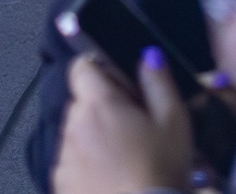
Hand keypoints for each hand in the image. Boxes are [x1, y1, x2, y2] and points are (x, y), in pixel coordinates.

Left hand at [53, 52, 192, 193]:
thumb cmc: (160, 169)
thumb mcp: (174, 119)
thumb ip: (158, 80)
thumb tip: (148, 54)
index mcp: (100, 104)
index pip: (81, 67)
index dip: (100, 68)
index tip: (118, 82)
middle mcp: (74, 127)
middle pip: (81, 101)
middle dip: (102, 106)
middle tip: (133, 124)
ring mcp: (65, 158)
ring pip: (75, 133)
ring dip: (93, 136)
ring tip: (123, 155)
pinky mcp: (61, 184)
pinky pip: (71, 162)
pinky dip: (86, 163)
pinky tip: (111, 175)